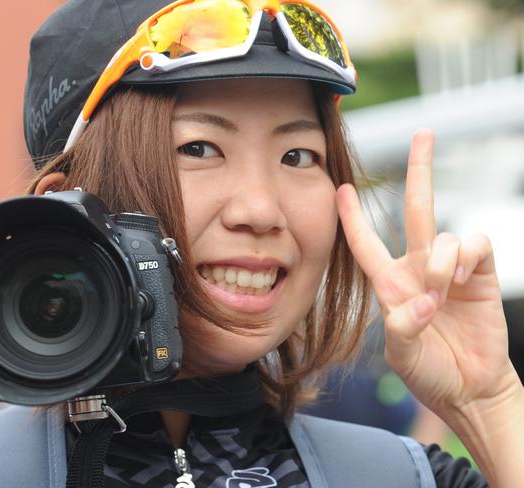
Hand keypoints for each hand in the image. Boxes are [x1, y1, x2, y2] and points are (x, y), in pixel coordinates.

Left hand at [336, 129, 519, 418]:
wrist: (470, 387)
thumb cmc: (430, 371)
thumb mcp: (403, 355)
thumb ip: (403, 328)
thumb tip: (424, 299)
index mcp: (390, 283)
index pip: (365, 243)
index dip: (352, 217)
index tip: (341, 188)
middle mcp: (418, 267)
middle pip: (416, 209)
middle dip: (419, 170)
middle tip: (423, 133)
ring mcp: (451, 268)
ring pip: (445, 235)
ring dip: (442, 262)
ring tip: (443, 292)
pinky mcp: (482, 272)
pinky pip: (476, 243)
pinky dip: (467, 256)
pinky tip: (463, 277)